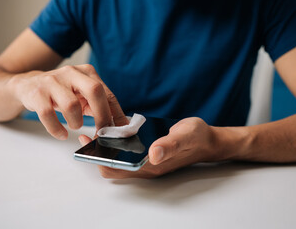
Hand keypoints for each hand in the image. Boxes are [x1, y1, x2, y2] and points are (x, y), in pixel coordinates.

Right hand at [9, 64, 128, 139]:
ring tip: (75, 126)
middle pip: (94, 91)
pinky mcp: (37, 93)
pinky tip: (61, 133)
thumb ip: (99, 106)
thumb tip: (118, 126)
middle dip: (101, 115)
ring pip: (71, 105)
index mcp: (87, 72)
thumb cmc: (60, 93)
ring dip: (76, 122)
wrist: (27, 85)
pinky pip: (49, 115)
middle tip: (101, 132)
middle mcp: (71, 73)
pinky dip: (57, 129)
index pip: (107, 93)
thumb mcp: (82, 95)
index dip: (115, 114)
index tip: (118, 130)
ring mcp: (53, 82)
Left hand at [79, 117, 227, 178]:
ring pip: (117, 158)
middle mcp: (145, 167)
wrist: (207, 141)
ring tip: (98, 127)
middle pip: (112, 164)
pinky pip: (126, 151)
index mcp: (151, 166)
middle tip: (90, 132)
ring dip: (106, 146)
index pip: (116, 169)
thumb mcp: (185, 135)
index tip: (88, 139)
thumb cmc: (197, 138)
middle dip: (97, 151)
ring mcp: (146, 161)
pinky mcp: (148, 153)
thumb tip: (154, 153)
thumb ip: (170, 144)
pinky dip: (117, 141)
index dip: (98, 157)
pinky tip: (114, 126)